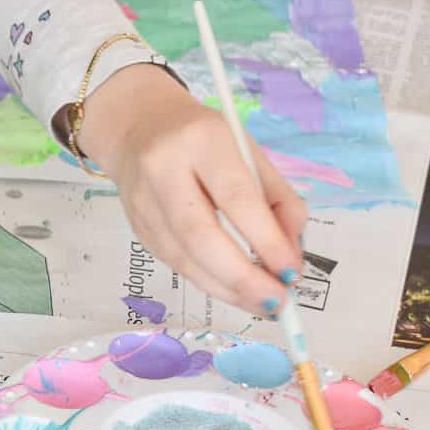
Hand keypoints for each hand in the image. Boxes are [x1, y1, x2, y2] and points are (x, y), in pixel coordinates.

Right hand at [75, 62, 307, 315]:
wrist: (137, 126)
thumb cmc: (204, 139)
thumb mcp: (248, 152)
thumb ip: (277, 199)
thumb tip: (292, 254)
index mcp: (202, 140)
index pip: (236, 198)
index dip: (265, 241)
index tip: (291, 272)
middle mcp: (164, 170)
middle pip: (201, 236)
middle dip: (242, 277)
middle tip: (275, 302)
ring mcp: (144, 202)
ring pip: (185, 259)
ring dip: (227, 289)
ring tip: (261, 303)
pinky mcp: (137, 226)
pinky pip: (176, 263)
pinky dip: (209, 282)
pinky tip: (234, 291)